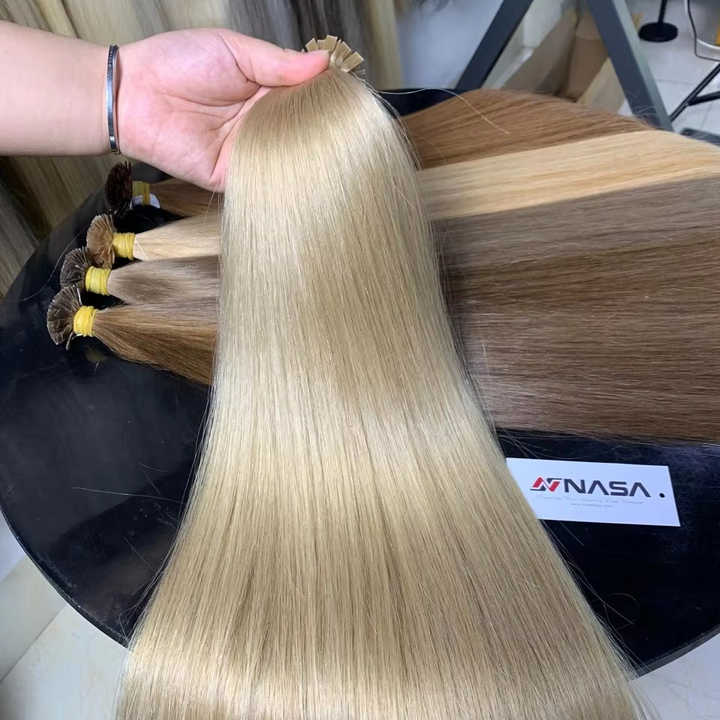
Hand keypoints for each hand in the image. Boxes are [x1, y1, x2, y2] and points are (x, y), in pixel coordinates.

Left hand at [117, 30, 328, 191]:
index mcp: (265, 90)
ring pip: (288, 158)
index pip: (306, 99)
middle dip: (322, 132)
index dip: (326, 100)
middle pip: (302, 131)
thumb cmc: (177, 63)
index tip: (349, 100)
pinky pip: (263, 181)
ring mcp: (249, 151)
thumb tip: (323, 62)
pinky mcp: (234, 176)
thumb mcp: (234, 50)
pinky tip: (303, 173)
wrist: (135, 95)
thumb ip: (278, 62)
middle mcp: (261, 123)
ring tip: (334, 154)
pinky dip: (281, 178)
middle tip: (346, 130)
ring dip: (306, 156)